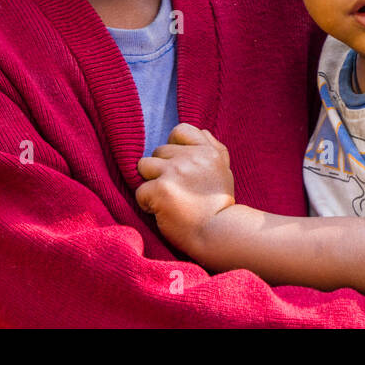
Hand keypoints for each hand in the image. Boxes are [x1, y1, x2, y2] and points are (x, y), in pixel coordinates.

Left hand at [136, 123, 235, 254]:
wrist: (218, 234)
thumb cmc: (219, 206)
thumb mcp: (224, 170)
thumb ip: (213, 148)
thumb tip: (200, 131)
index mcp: (207, 151)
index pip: (180, 131)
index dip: (173, 146)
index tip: (178, 165)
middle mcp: (191, 158)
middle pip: (158, 151)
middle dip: (161, 169)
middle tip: (175, 191)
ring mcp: (175, 172)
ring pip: (143, 165)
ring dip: (149, 182)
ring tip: (164, 199)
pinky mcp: (161, 190)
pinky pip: (139, 191)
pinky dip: (146, 203)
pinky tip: (161, 212)